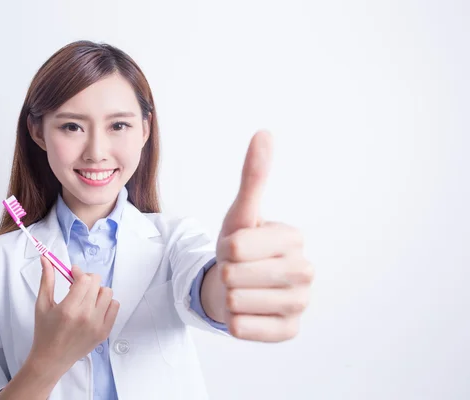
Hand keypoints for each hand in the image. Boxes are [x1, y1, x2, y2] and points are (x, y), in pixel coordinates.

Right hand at [27, 257, 119, 375]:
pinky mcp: (105, 332)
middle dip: (87, 280)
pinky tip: (94, 307)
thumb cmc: (44, 332)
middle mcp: (86, 317)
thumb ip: (46, 279)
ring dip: (97, 291)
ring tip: (86, 297)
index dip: (78, 272)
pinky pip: (114, 306)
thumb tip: (46, 258)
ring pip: (108, 293)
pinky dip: (106, 303)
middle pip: (97, 283)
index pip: (84, 280)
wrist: (51, 359)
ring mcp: (97, 325)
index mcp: (69, 309)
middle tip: (77, 285)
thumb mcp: (42, 304)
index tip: (72, 273)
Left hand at [216, 131, 313, 341]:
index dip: (225, 248)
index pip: (236, 246)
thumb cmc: (238, 249)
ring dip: (228, 296)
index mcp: (294, 239)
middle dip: (226, 273)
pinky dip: (234, 320)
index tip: (236, 248)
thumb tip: (264, 133)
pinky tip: (245, 311)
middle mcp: (305, 271)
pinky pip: (242, 328)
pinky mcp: (288, 332)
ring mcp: (300, 304)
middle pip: (235, 276)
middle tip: (237, 271)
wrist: (236, 287)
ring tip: (241, 289)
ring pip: (237, 302)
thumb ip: (253, 176)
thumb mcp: (241, 213)